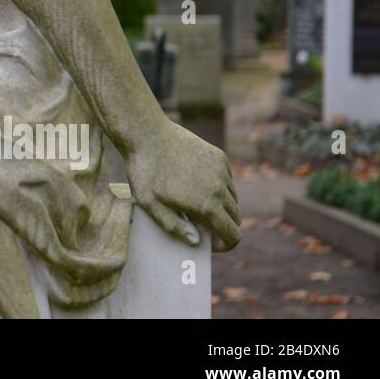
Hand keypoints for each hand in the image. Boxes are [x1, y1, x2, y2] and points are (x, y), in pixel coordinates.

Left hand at [125, 120, 240, 251]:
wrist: (147, 134)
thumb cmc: (144, 171)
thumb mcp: (150, 205)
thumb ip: (174, 227)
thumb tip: (196, 241)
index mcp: (206, 205)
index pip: (233, 235)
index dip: (225, 244)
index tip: (209, 243)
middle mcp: (220, 188)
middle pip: (234, 217)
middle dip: (221, 225)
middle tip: (198, 222)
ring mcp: (221, 170)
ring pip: (232, 198)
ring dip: (220, 205)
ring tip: (194, 201)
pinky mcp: (218, 156)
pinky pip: (226, 179)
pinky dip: (218, 186)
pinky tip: (194, 181)